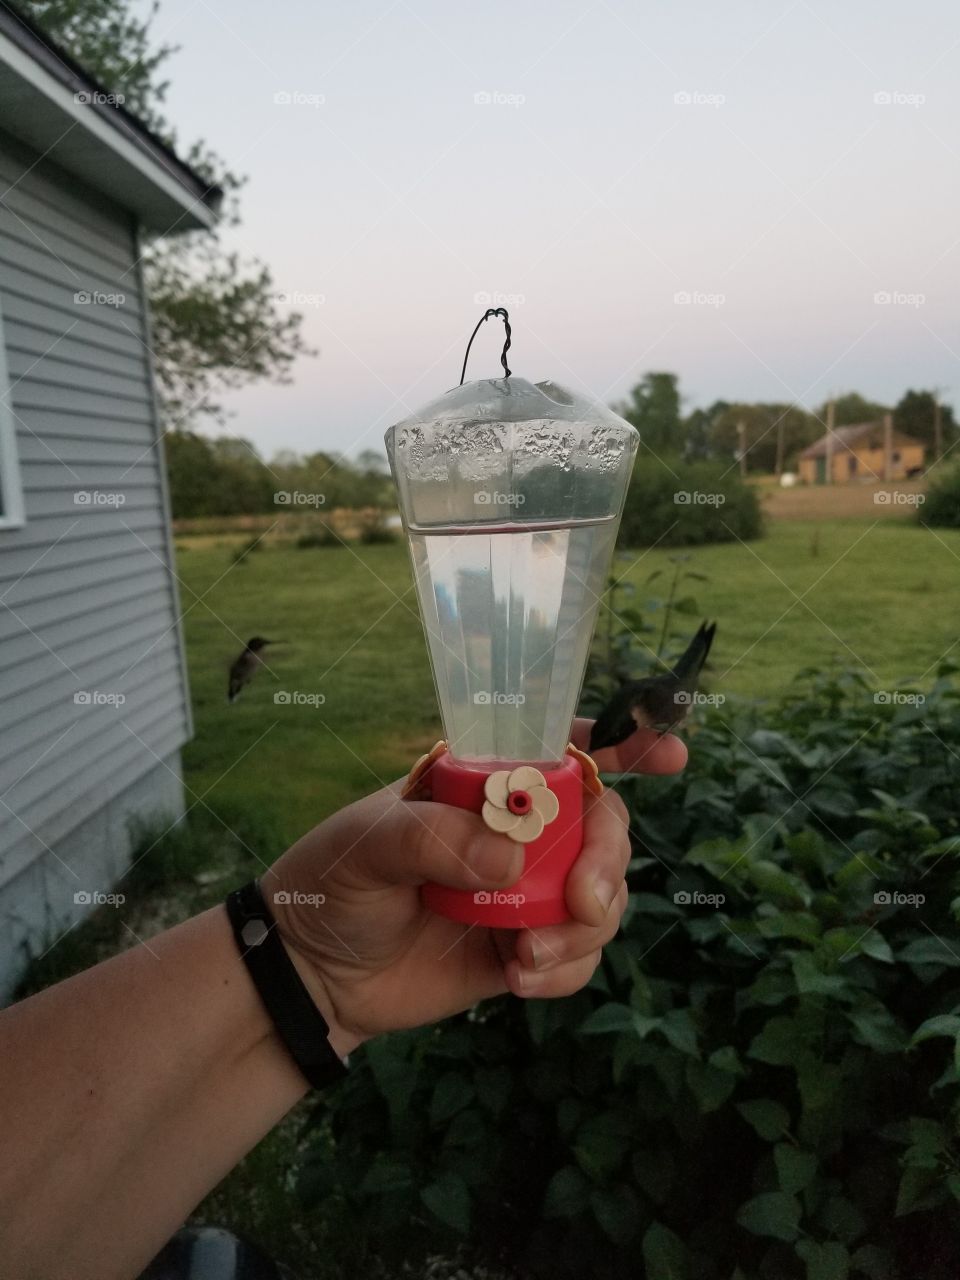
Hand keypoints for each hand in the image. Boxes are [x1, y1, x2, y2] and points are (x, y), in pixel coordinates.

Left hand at [265, 724, 686, 1054]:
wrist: (312, 975)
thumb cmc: (332, 884)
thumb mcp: (367, 845)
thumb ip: (434, 839)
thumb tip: (513, 863)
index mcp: (481, 784)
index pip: (560, 750)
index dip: (622, 743)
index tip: (671, 751)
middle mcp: (515, 832)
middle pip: (602, 825)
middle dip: (609, 859)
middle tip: (582, 899)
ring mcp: (525, 891)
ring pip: (602, 894)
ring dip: (586, 926)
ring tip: (527, 955)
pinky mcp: (525, 948)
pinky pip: (579, 953)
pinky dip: (567, 968)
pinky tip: (521, 978)